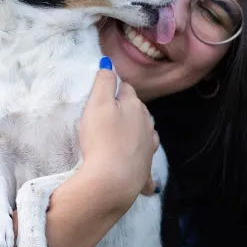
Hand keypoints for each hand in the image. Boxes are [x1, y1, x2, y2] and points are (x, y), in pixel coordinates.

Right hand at [79, 61, 158, 207]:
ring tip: (126, 137)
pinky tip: (149, 182)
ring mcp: (148, 149)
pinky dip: (145, 171)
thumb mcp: (97, 104)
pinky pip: (147, 170)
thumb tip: (109, 64)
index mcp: (135, 107)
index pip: (127, 89)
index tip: (104, 93)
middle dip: (128, 109)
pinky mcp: (145, 170)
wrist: (112, 179)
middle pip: (139, 111)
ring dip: (139, 134)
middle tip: (110, 115)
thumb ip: (104, 82)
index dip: (115, 89)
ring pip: (147, 135)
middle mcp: (147, 125)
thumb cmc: (101, 138)